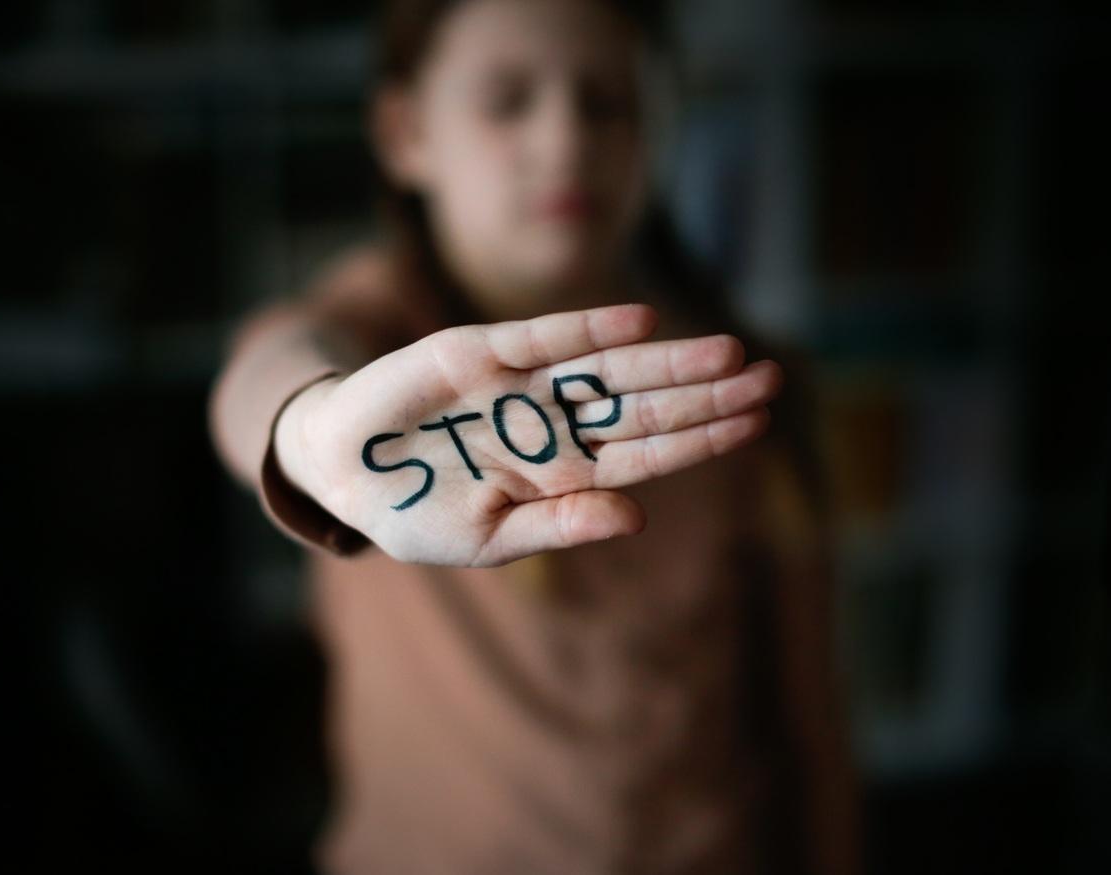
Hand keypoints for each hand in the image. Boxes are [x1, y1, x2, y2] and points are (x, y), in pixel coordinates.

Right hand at [274, 303, 780, 565]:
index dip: (703, 437)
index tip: (758, 424)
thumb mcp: (489, 539)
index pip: (650, 451)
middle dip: (709, 393)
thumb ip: (562, 526)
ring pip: (611, 368)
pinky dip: (590, 327)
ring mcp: (523, 385)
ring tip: (729, 352)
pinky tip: (641, 322)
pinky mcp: (479, 352)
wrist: (339, 472)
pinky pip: (544, 338)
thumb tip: (636, 520)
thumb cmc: (418, 513)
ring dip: (668, 359)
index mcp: (567, 472)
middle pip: (647, 404)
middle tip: (771, 378)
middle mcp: (558, 423)